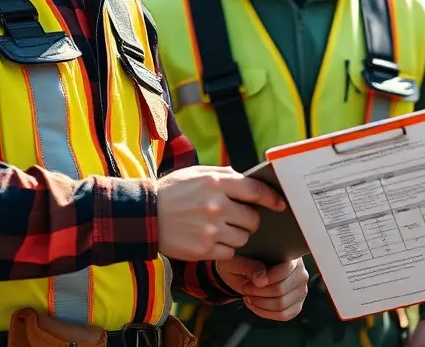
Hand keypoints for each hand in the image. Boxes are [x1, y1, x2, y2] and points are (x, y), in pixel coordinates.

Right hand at [157, 165, 286, 260]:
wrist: (144, 216)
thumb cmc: (172, 192)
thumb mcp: (196, 173)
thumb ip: (224, 174)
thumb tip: (250, 180)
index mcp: (216, 183)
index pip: (255, 191)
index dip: (272, 198)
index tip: (280, 204)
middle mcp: (216, 206)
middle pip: (252, 219)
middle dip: (249, 219)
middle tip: (239, 218)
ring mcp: (210, 230)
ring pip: (243, 237)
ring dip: (237, 234)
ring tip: (220, 229)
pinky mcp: (203, 250)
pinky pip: (229, 252)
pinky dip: (225, 248)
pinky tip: (211, 240)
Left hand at [216, 256, 308, 321]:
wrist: (243, 270)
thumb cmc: (243, 262)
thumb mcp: (240, 260)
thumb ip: (250, 266)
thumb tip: (260, 278)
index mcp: (290, 255)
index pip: (286, 269)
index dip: (269, 278)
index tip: (254, 282)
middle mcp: (300, 272)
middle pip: (282, 290)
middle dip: (259, 292)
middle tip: (246, 288)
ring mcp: (300, 289)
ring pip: (282, 304)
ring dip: (260, 303)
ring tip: (249, 296)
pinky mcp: (297, 304)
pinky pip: (284, 315)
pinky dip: (266, 313)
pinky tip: (255, 304)